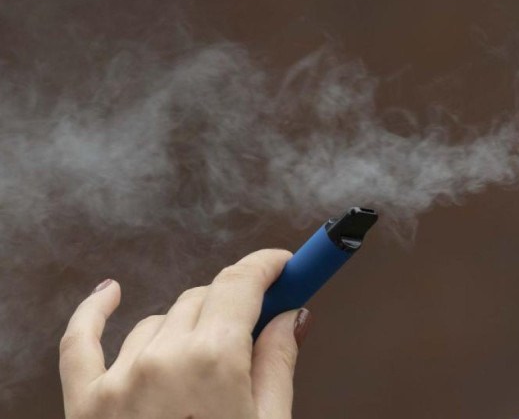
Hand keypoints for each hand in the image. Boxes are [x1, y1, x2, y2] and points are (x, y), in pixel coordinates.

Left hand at [59, 249, 312, 418]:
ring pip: (159, 320)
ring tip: (202, 362)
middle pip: (204, 297)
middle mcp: (163, 358)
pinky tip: (110, 292)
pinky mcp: (84, 402)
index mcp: (213, 362)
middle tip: (255, 317)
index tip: (283, 262)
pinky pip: (80, 339)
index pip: (241, 284)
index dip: (266, 265)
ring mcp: (118, 378)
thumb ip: (278, 363)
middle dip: (234, 302)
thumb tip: (292, 316)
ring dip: (186, 326)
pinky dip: (96, 311)